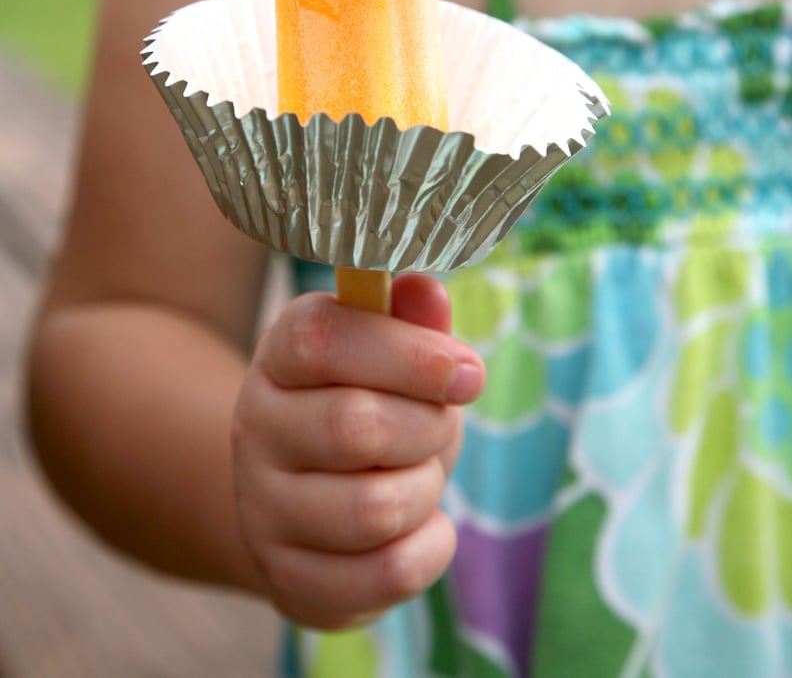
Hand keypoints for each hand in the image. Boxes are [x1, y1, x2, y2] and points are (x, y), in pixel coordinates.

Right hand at [231, 273, 484, 628]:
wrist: (308, 496)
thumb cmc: (370, 404)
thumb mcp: (391, 355)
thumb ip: (412, 320)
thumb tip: (426, 290)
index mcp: (280, 356)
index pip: (324, 340)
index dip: (408, 354)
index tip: (467, 371)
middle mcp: (256, 428)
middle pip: (357, 427)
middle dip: (428, 426)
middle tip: (438, 423)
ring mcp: (264, 509)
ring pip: (375, 508)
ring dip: (426, 488)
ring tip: (418, 474)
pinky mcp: (289, 579)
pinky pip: (388, 573)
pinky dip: (430, 548)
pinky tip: (422, 526)